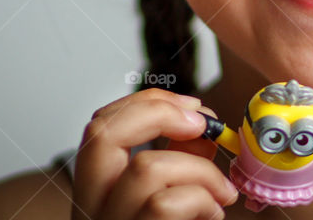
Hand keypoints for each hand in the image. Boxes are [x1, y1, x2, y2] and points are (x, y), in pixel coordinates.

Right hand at [71, 88, 239, 219]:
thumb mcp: (173, 190)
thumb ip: (181, 156)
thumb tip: (200, 120)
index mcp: (98, 189)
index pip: (101, 124)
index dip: (148, 103)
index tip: (192, 107)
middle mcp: (91, 206)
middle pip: (100, 132)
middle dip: (159, 113)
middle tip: (202, 126)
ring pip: (146, 167)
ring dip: (201, 172)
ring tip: (221, 193)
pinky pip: (165, 204)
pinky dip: (202, 201)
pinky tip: (213, 215)